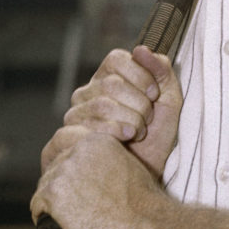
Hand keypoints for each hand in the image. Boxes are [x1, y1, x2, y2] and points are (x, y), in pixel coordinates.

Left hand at [31, 128, 158, 228]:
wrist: (142, 222)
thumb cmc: (140, 200)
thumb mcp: (126, 164)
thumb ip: (108, 158)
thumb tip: (93, 170)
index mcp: (97, 139)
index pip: (70, 151)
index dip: (71, 170)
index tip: (76, 186)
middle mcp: (78, 150)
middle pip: (55, 167)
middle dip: (60, 185)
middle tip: (72, 204)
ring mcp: (64, 170)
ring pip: (45, 185)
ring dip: (50, 200)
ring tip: (64, 214)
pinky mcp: (54, 193)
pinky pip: (37, 204)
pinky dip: (41, 213)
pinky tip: (49, 220)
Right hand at [41, 45, 181, 179]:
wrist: (145, 179)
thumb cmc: (156, 139)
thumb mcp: (169, 101)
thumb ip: (161, 71)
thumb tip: (141, 49)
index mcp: (107, 79)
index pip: (116, 59)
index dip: (140, 75)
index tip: (154, 95)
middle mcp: (85, 95)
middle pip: (111, 84)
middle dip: (139, 105)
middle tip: (146, 122)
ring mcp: (71, 118)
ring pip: (100, 105)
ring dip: (129, 123)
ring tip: (136, 136)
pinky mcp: (59, 143)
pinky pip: (79, 130)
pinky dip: (108, 136)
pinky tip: (119, 145)